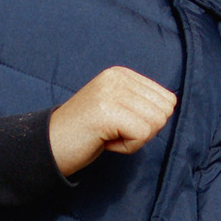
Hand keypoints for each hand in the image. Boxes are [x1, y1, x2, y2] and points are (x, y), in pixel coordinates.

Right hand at [48, 64, 176, 179]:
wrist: (49, 146)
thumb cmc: (87, 133)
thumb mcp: (117, 107)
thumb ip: (141, 102)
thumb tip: (171, 104)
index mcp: (121, 73)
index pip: (167, 99)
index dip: (147, 121)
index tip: (119, 124)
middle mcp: (117, 77)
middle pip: (164, 112)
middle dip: (143, 131)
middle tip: (114, 132)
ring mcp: (110, 93)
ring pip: (155, 124)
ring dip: (134, 139)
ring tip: (108, 135)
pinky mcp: (106, 112)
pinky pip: (142, 136)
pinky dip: (127, 147)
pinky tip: (105, 142)